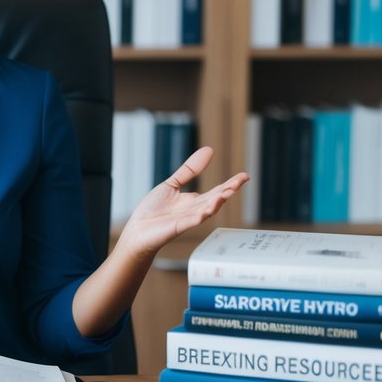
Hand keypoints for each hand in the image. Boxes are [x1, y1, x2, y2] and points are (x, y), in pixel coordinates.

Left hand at [118, 146, 248, 260]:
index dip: (230, 184)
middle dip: (229, 190)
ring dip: (217, 202)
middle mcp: (193, 210)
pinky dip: (200, 216)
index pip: (216, 191)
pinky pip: (191, 221)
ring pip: (206, 210)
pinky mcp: (177, 227)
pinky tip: (207, 210)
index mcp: (193, 201)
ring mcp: (186, 219)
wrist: (138, 230)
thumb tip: (208, 150)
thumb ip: (189, 170)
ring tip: (227, 192)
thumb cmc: (153, 211)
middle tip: (242, 180)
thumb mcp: (172, 184)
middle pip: (215, 199)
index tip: (244, 176)